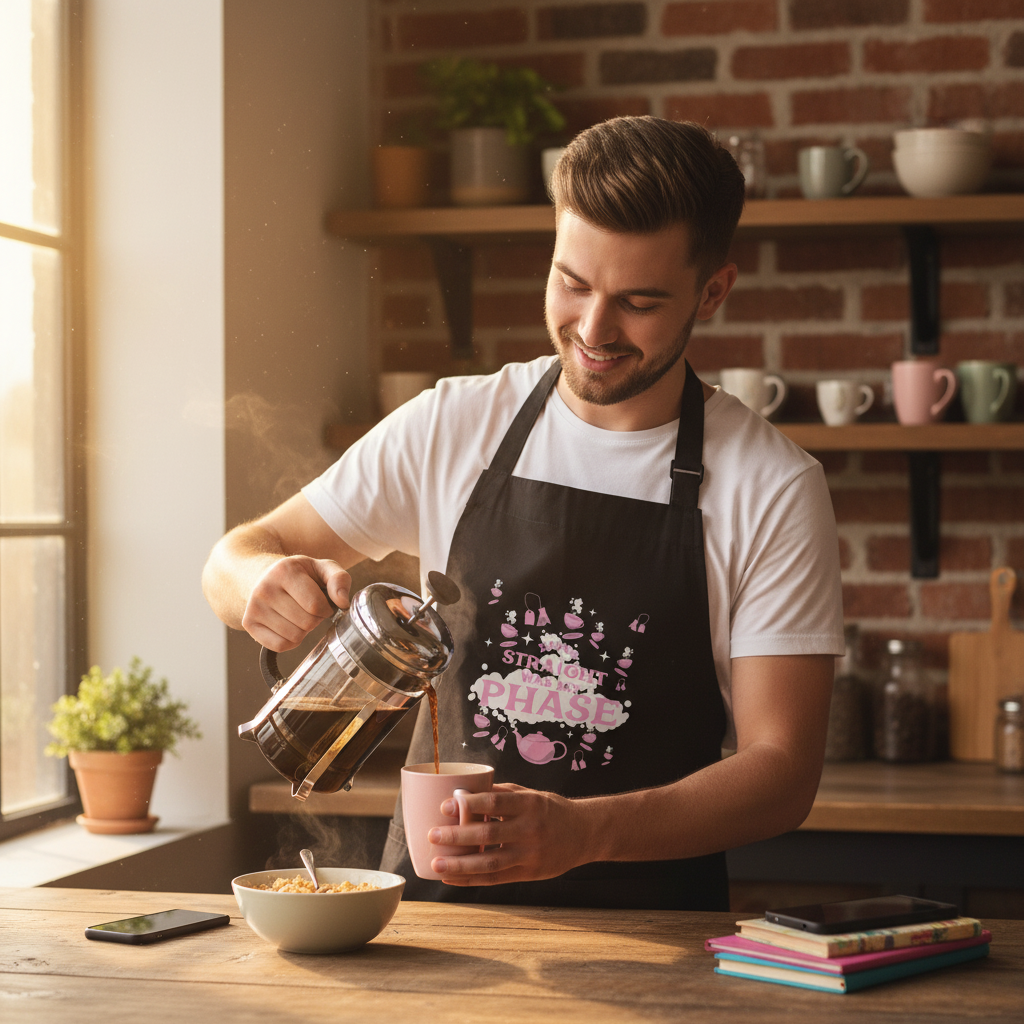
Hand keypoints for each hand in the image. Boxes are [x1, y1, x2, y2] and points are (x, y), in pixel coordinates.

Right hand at [241, 555, 350, 650]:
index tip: (323, 602)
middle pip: (306, 622)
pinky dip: (290, 641)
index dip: (326, 608)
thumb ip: (339, 580)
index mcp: (284, 571)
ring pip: (294, 636)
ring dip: (304, 630)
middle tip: (310, 609)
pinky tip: (289, 626)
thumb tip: (343, 602)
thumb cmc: (300, 575)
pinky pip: (279, 646)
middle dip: (316, 619)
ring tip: (299, 615)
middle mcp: (264, 588)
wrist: (264, 576)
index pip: (315, 605)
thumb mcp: (322, 568)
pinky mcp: (249, 623)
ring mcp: (254, 607)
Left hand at [427, 783, 588, 885]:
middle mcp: (531, 829)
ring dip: (460, 865)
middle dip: (457, 836)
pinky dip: (471, 880)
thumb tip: (463, 793)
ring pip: (490, 862)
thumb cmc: (551, 810)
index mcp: (530, 804)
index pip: (495, 802)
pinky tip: (452, 878)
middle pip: (489, 833)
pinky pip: (496, 879)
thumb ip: (500, 794)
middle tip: (432, 835)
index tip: (444, 806)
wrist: (585, 833)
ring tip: (436, 864)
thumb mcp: (530, 795)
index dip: (469, 804)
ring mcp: (530, 854)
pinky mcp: (529, 874)